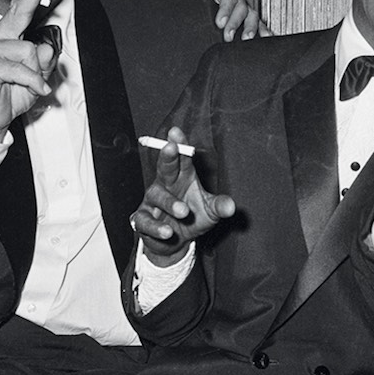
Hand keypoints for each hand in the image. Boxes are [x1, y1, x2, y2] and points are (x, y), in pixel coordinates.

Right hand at [0, 0, 57, 141]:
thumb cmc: (10, 94)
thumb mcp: (37, 76)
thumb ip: (44, 60)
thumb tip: (46, 46)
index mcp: (7, 37)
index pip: (17, 9)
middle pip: (18, 12)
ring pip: (27, 49)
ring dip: (36, 71)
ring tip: (31, 84)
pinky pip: (21, 69)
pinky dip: (33, 82)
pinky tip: (35, 89)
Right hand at [131, 127, 234, 265]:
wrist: (174, 242)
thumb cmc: (192, 217)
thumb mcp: (210, 212)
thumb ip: (219, 206)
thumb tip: (230, 207)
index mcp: (182, 177)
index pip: (181, 157)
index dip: (179, 144)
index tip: (176, 132)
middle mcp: (165, 185)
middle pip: (165, 167)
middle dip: (167, 156)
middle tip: (171, 147)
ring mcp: (152, 202)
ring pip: (157, 196)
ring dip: (170, 202)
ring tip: (184, 212)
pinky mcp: (143, 220)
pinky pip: (146, 221)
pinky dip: (157, 227)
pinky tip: (167, 232)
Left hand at [167, 0, 268, 41]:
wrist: (179, 4)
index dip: (226, 9)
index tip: (220, 23)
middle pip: (241, 6)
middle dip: (236, 22)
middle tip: (227, 37)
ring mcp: (239, 5)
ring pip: (251, 14)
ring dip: (251, 27)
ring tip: (247, 39)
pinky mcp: (242, 17)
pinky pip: (256, 22)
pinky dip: (262, 29)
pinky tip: (266, 37)